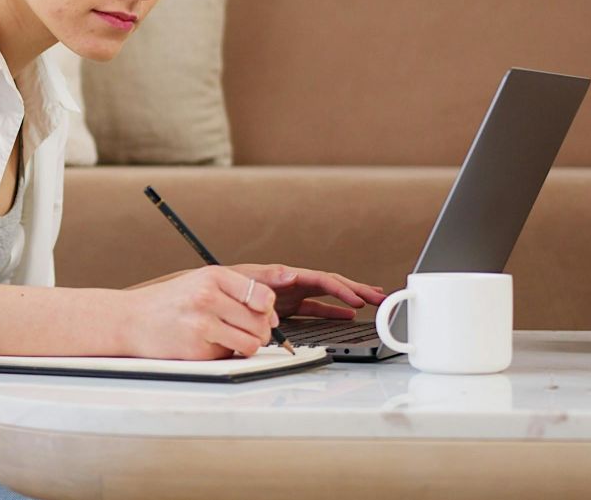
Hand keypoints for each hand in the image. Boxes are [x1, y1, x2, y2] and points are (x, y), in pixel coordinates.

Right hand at [122, 265, 279, 359]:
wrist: (130, 320)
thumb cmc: (169, 301)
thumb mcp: (201, 281)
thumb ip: (237, 291)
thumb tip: (272, 316)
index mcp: (213, 276)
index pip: (263, 295)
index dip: (268, 309)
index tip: (262, 313)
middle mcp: (208, 298)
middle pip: (261, 322)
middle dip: (260, 330)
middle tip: (244, 329)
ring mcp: (202, 325)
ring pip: (251, 343)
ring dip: (246, 345)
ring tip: (228, 337)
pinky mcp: (197, 350)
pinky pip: (230, 356)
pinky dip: (224, 353)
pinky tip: (207, 343)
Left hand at [227, 263, 387, 319]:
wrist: (209, 295)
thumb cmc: (226, 284)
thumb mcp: (245, 278)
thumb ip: (268, 277)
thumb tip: (290, 274)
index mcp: (287, 275)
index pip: (322, 280)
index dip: (342, 289)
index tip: (358, 300)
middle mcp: (294, 283)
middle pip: (333, 284)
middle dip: (357, 290)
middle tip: (380, 297)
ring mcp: (293, 295)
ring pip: (329, 296)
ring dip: (350, 299)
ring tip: (373, 302)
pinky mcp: (289, 307)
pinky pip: (317, 308)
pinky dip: (333, 312)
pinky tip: (348, 316)